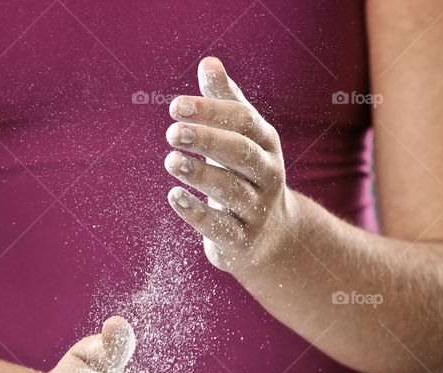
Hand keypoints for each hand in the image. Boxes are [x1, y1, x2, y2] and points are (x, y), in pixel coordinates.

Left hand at [165, 57, 295, 274]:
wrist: (272, 236)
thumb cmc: (246, 174)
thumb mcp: (241, 138)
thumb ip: (224, 102)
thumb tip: (208, 62)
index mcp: (265, 144)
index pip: (243, 120)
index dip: (210, 111)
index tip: (175, 106)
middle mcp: (267, 175)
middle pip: (240, 153)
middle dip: (207, 140)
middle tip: (172, 132)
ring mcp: (256, 209)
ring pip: (230, 189)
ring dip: (199, 174)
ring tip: (171, 161)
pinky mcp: (241, 240)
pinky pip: (219, 226)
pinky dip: (196, 212)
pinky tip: (174, 196)